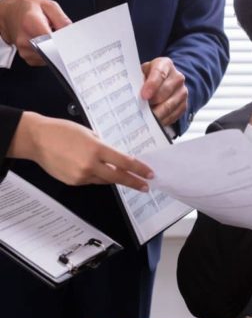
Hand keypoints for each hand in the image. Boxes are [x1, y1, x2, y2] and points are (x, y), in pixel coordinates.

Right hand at [0, 0, 71, 65]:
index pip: (50, 39)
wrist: (10, 13)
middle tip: (65, 39)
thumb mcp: (48, 5)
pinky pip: (45, 60)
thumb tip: (71, 33)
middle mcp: (25, 39)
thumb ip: (62, 19)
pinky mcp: (28, 58)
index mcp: (30, 23)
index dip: (63, 42)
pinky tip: (46, 43)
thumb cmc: (28, 8)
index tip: (72, 42)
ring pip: (51, 57)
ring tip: (51, 37)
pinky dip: (50, 53)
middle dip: (62, 46)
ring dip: (56, 50)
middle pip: (52, 50)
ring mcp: (25, 50)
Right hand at [7, 112, 153, 190]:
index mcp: (96, 149)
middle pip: (118, 177)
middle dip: (133, 182)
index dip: (139, 169)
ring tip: (122, 175)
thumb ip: (103, 147)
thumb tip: (115, 158)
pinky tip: (95, 170)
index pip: (124, 162)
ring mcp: (80, 175)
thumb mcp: (89, 134)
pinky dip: (97, 176)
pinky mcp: (72, 182)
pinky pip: (91, 181)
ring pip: (104, 180)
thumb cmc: (62, 131)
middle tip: (145, 186)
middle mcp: (89, 165)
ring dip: (114, 178)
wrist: (36, 139)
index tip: (149, 174)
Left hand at [141, 57, 188, 126]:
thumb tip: (132, 92)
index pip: (159, 73)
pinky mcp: (184, 104)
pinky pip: (173, 115)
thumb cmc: (148, 77)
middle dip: (152, 102)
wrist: (164, 82)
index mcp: (165, 64)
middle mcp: (177, 77)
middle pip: (165, 92)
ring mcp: (182, 91)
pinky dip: (163, 119)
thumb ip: (138, 79)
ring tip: (145, 118)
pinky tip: (153, 121)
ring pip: (169, 106)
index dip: (151, 85)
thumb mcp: (141, 72)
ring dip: (156, 113)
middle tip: (140, 110)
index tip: (144, 96)